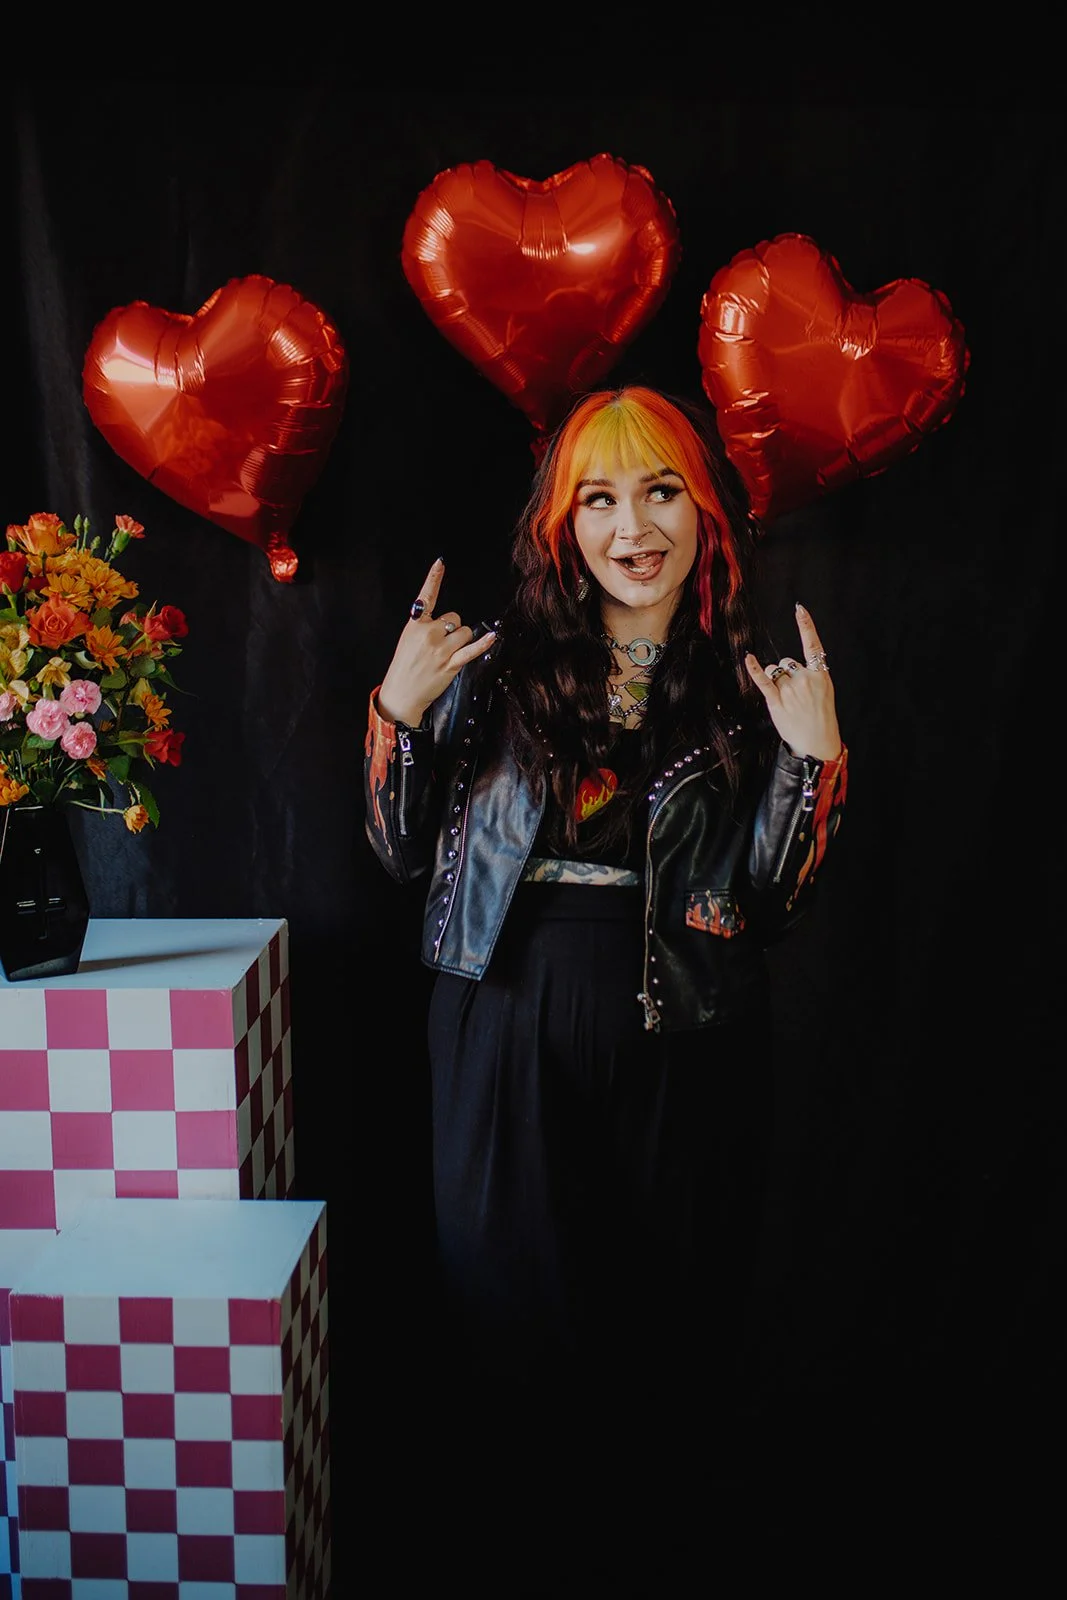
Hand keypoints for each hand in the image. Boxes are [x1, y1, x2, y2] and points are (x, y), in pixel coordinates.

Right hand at [377, 558, 495, 726]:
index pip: (426, 597)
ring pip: (464, 632)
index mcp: (415, 625)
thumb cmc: (405, 666)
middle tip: (440, 645)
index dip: (434, 578)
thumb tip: (446, 621)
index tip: (440, 563)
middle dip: (452, 628)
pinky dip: (483, 644)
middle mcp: (428, 634)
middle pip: (454, 618)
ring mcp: (440, 649)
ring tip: (447, 654)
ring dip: (461, 641)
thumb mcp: (407, 639)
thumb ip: (424, 626)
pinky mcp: (450, 664)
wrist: (401, 693)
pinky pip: (471, 650)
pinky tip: (492, 637)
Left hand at [745, 603, 841, 760]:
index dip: (806, 626)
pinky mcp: (777, 701)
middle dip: (786, 674)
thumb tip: (788, 667)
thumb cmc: (820, 718)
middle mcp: (805, 679)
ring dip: (776, 681)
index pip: (813, 646)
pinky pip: (764, 681)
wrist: (818, 744)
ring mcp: (791, 690)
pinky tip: (748, 658)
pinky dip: (755, 670)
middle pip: (786, 662)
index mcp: (821, 676)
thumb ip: (810, 676)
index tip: (799, 609)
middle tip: (795, 696)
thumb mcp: (824, 693)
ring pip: (774, 672)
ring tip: (787, 700)